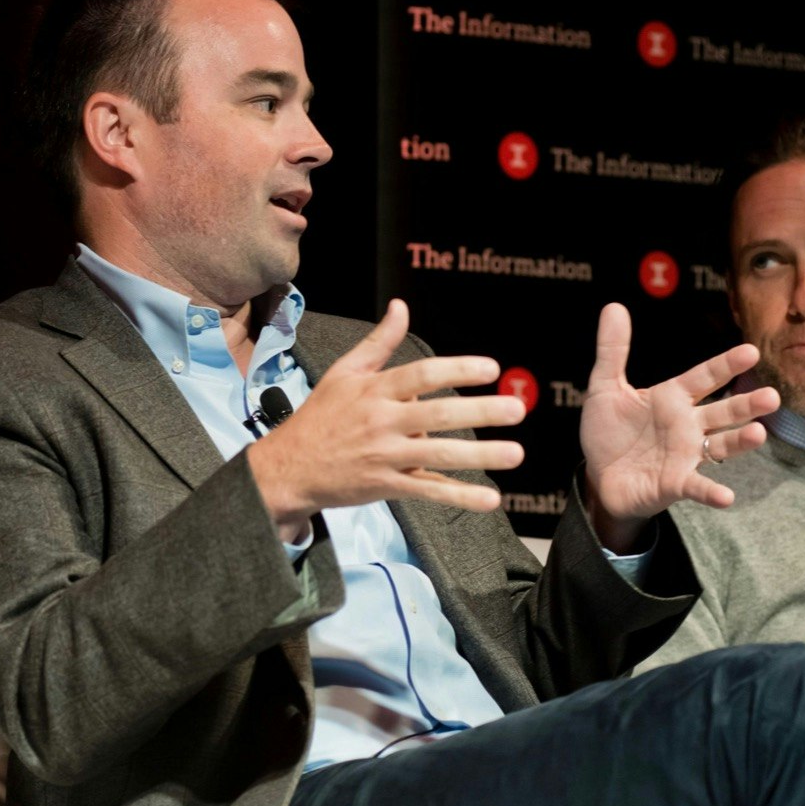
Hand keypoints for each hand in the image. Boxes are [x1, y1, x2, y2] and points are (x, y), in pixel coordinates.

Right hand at [248, 299, 526, 539]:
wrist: (289, 467)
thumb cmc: (320, 417)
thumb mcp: (344, 373)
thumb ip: (378, 342)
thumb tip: (401, 306)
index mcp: (374, 390)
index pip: (421, 375)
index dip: (457, 370)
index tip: (491, 368)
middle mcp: (381, 422)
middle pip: (436, 415)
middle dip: (479, 412)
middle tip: (516, 409)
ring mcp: (384, 456)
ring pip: (438, 456)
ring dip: (480, 455)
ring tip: (515, 452)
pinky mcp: (385, 486)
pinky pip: (428, 492)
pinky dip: (459, 496)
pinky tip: (490, 499)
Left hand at [579, 304, 779, 545]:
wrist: (598, 477)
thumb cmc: (608, 431)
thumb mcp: (604, 387)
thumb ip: (612, 350)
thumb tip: (613, 307)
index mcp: (673, 398)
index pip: (705, 377)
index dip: (725, 365)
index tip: (750, 351)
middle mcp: (688, 425)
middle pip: (723, 412)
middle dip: (747, 404)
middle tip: (772, 396)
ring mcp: (686, 456)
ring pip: (720, 446)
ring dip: (740, 442)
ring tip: (758, 434)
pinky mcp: (676, 484)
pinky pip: (698, 487)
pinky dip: (712, 493)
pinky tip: (726, 497)